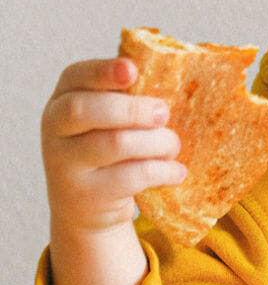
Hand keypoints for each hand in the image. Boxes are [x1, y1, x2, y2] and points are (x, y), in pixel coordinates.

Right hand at [41, 56, 185, 284]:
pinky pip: (127, 182)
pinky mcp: (83, 200)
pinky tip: (177, 174)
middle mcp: (54, 132)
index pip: (74, 76)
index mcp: (63, 101)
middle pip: (85, 110)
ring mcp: (63, 168)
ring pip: (111, 145)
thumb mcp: (117, 124)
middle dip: (131, 109)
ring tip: (174, 149)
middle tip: (165, 115)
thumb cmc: (116, 155)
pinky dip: (159, 174)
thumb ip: (137, 101)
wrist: (89, 213)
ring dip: (153, 144)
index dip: (103, 71)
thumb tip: (196, 77)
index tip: (135, 71)